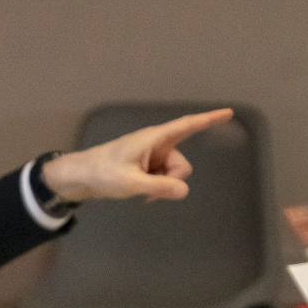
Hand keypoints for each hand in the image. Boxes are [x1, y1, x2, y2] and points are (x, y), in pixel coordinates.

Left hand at [40, 108, 232, 203]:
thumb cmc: (101, 173)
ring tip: (140, 192)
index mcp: (153, 138)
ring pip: (172, 174)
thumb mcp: (131, 182)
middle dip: (172, 180)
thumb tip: (183, 191)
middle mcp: (156, 145)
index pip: (186, 126)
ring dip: (162, 186)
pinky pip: (162, 179)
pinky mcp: (146, 167)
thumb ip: (159, 187)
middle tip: (149, 190)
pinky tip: (140, 194)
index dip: (208, 120)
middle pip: (181, 164)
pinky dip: (156, 188)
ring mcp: (151, 157)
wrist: (79, 177)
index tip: (228, 113)